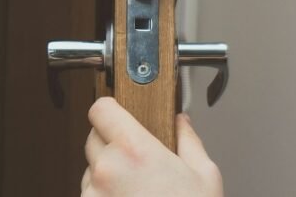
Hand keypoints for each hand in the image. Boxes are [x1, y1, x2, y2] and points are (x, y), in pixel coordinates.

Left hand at [81, 97, 222, 196]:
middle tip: (137, 157)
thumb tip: (182, 123)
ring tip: (137, 190)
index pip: (101, 110)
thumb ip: (189, 141)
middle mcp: (107, 170)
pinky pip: (90, 196)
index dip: (110, 107)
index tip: (118, 111)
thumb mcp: (205, 174)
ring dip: (106, 174)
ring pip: (90, 171)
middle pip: (92, 138)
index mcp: (136, 150)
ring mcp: (92, 196)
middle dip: (112, 143)